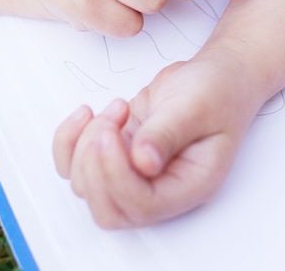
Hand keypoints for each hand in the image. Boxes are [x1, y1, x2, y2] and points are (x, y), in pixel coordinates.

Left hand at [53, 54, 261, 227]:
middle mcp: (160, 187)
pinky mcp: (117, 152)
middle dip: (94, 165)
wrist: (214, 76)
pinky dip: (70, 140)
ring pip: (86, 184)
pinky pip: (77, 163)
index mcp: (189, 185)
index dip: (116, 174)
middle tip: (107, 123)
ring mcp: (135, 172)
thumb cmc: (215, 91)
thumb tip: (143, 163)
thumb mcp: (196, 107)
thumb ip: (169, 133)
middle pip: (108, 208)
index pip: (141, 205)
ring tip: (117, 108)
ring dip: (86, 143)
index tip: (110, 131)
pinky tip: (88, 113)